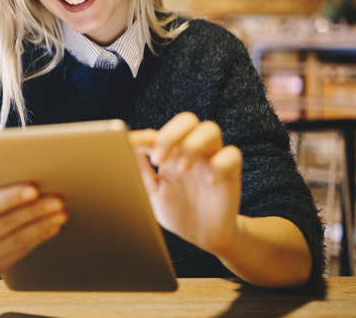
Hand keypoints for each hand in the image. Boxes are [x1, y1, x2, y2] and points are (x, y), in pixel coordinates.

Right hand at [0, 164, 67, 281]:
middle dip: (34, 210)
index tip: (32, 188)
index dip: (9, 198)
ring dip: (43, 224)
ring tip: (61, 210)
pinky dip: (41, 236)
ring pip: (19, 239)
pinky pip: (23, 251)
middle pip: (7, 224)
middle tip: (56, 197)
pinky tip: (54, 224)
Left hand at [131, 112, 241, 255]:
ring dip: (193, 145)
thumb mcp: (153, 192)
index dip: (144, 137)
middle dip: (171, 135)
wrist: (203, 236)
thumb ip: (141, 171)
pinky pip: (232, 154)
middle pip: (186, 120)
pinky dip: (219, 164)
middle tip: (159, 159)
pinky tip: (209, 182)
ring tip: (182, 168)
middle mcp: (191, 150)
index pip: (157, 135)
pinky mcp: (231, 172)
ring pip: (210, 129)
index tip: (130, 143)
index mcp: (170, 152)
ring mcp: (211, 158)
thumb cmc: (176, 211)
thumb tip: (124, 148)